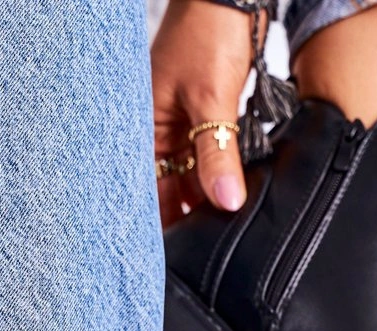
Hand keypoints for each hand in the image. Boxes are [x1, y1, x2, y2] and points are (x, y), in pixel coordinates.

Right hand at [152, 0, 257, 226]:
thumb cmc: (208, 32)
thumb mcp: (212, 100)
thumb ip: (218, 155)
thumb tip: (225, 203)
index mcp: (142, 128)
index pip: (145, 190)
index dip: (160, 221)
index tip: (177, 253)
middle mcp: (157, 132)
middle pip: (169, 188)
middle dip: (188, 213)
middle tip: (207, 246)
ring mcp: (181, 127)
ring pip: (192, 177)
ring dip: (209, 195)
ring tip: (223, 225)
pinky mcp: (203, 120)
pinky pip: (210, 159)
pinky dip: (222, 174)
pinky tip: (234, 193)